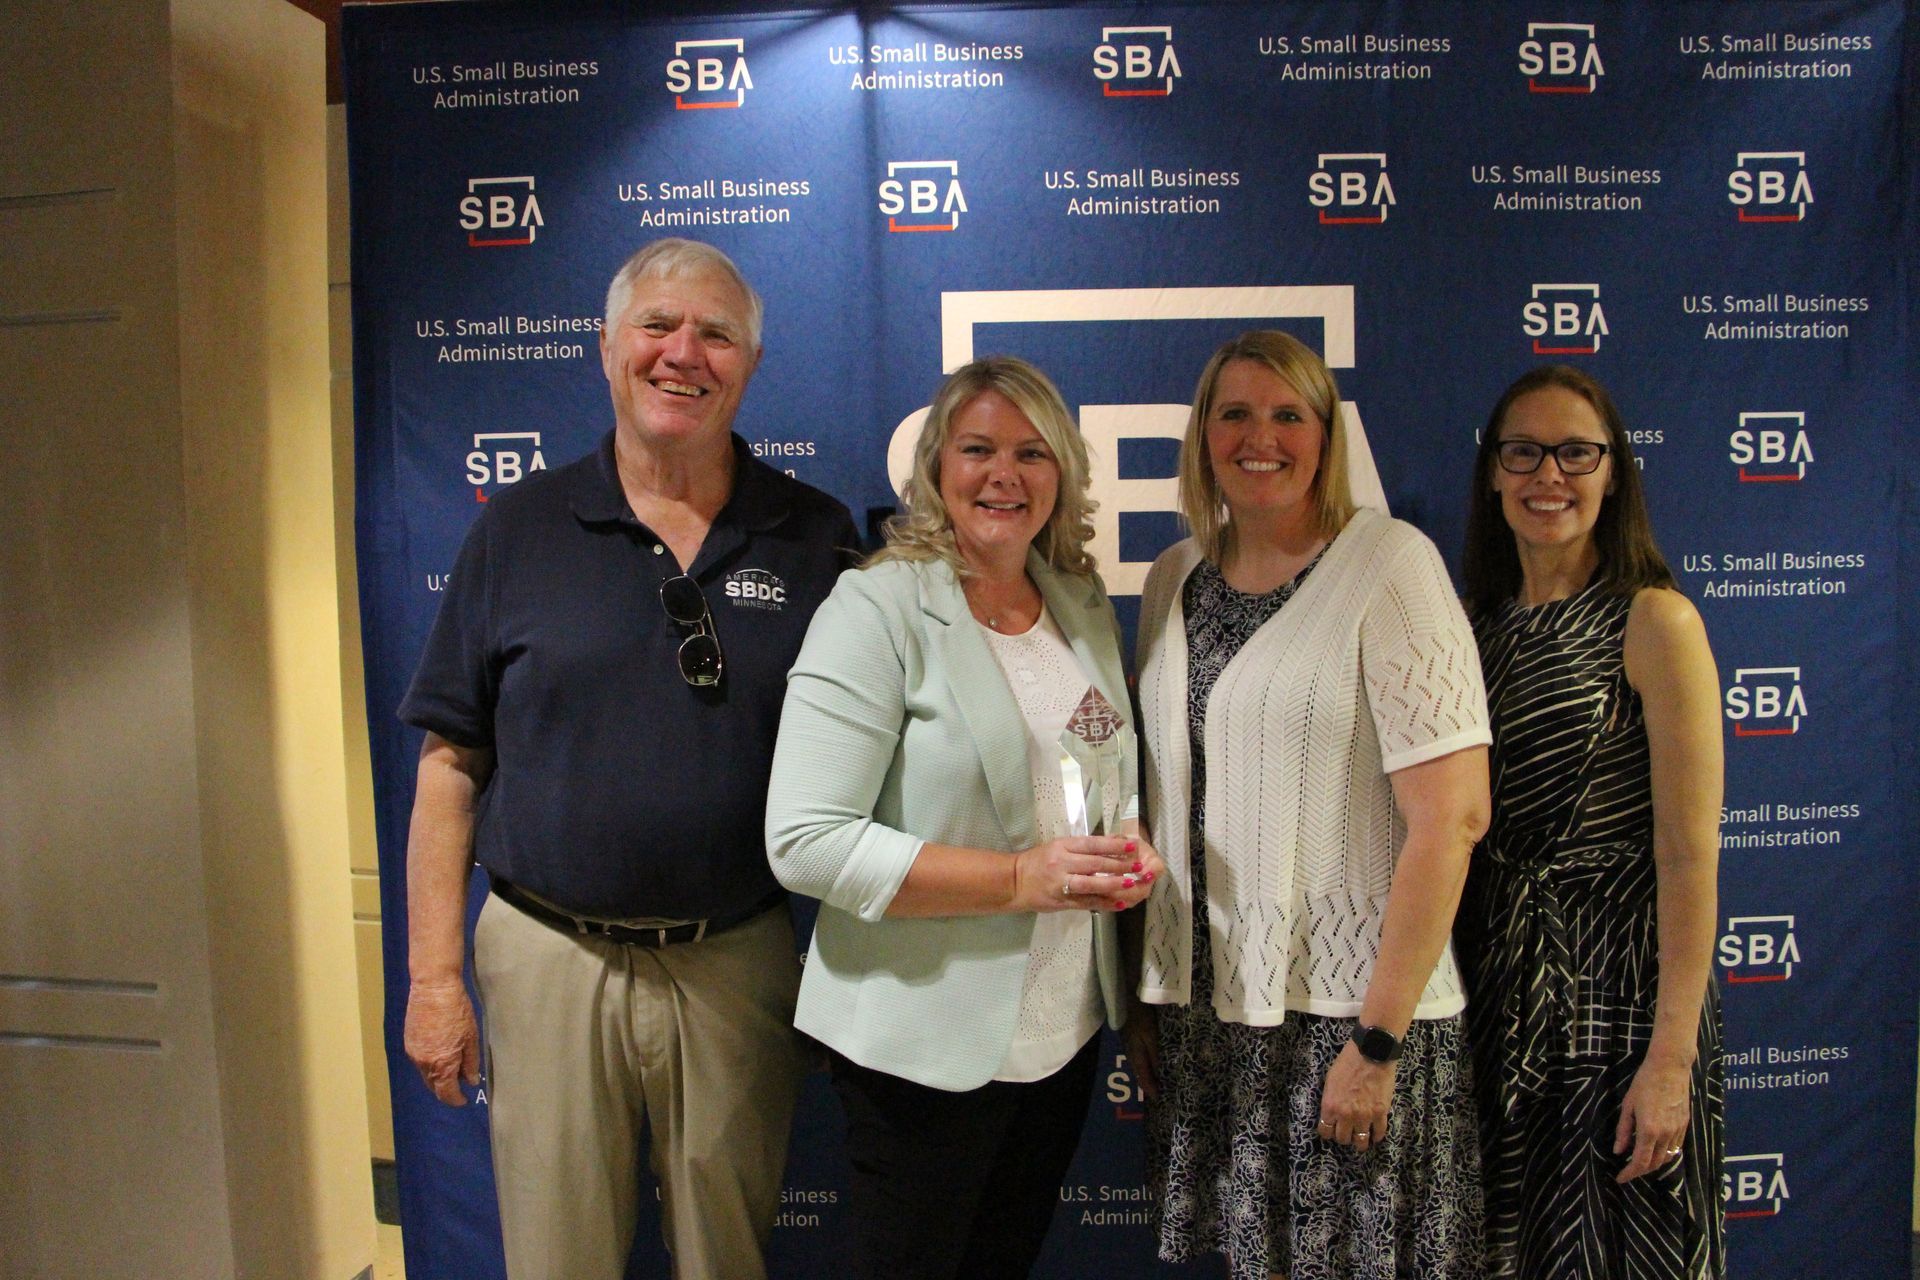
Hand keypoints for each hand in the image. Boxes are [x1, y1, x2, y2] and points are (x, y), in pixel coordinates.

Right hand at [405, 976, 480, 1105]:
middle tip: (459, 1086)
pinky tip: (440, 1053)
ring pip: (425, 1074)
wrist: (433, 986)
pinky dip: (430, 1064)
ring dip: (437, 1076)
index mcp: (441, 1064)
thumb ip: (470, 1063)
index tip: (464, 1100)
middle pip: (433, 1086)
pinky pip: (419, 1061)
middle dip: (446, 1090)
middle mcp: (423, 1063)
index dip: (456, 1100)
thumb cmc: (457, 1010)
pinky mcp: (408, 1042)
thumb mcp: (471, 1037)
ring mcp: (413, 1052)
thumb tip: (470, 1081)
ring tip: (452, 1068)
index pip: (446, 1093)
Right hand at [1012, 835, 1161, 912]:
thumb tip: (1112, 844)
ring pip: (1091, 884)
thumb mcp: (1057, 847)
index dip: (1113, 844)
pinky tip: (1118, 904)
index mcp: (1062, 846)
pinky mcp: (1061, 901)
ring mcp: (1061, 883)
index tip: (1132, 844)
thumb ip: (1082, 848)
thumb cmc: (1038, 861)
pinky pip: (1086, 903)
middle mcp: (1062, 863)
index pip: (1092, 844)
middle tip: (1138, 865)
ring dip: (1113, 884)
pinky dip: (1103, 903)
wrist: (1014, 881)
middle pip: (1094, 864)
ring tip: (1131, 884)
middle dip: (1119, 865)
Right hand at [1121, 996, 1160, 1100]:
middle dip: (1151, 1085)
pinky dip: (1150, 1062)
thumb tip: (1162, 1077)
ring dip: (1150, 1074)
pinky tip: (1156, 1061)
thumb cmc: (1140, 1015)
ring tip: (1162, 1081)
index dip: (1152, 1091)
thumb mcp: (1151, 1035)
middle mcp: (1131, 1052)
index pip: (1143, 1079)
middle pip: (1142, 1073)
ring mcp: (1131, 1044)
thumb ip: (1156, 1055)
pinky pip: (1142, 1055)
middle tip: (1163, 1094)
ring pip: (1142, 1064)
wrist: (1127, 994)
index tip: (1161, 1102)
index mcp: (1135, 1055)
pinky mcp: (1133, 1036)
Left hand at [1317, 1040, 1395, 1151]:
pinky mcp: (1381, 1113)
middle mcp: (1346, 1115)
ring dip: (1360, 1142)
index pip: (1325, 1131)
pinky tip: (1375, 1135)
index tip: (1332, 1131)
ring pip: (1361, 1142)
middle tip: (1347, 1133)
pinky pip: (1379, 1133)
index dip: (1328, 1132)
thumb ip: (1331, 1100)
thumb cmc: (1348, 1062)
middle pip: (1342, 1139)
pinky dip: (1377, 1136)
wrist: (1371, 1053)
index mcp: (1330, 1106)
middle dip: (1344, 1137)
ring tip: (1361, 1140)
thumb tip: (1331, 1112)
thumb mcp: (1330, 1080)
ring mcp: (1364, 1116)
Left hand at [1614, 1053, 1691, 1181]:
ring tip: (1640, 1162)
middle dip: (1641, 1171)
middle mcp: (1666, 1135)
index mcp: (1649, 1130)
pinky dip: (1665, 1154)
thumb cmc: (1644, 1083)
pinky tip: (1655, 1150)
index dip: (1630, 1173)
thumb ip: (1623, 1131)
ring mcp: (1678, 1131)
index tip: (1620, 1178)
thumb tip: (1619, 1151)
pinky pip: (1676, 1148)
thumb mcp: (1628, 1106)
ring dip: (1654, 1164)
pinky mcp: (1685, 1125)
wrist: (1670, 1068)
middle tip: (1628, 1171)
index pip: (1640, 1162)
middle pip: (1655, 1164)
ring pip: (1667, 1158)